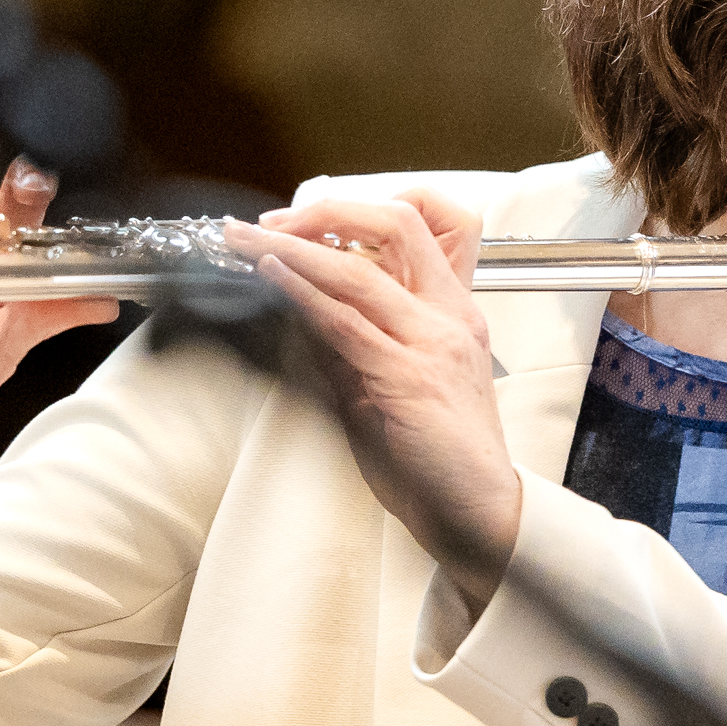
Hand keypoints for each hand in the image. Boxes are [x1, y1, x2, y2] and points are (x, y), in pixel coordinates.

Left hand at [227, 193, 519, 604]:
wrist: (480, 512)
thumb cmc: (443, 458)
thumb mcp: (400, 384)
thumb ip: (360, 343)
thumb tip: (305, 311)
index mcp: (454, 313)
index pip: (416, 228)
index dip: (354, 213)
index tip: (303, 221)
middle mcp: (449, 317)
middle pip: (394, 226)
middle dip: (322, 213)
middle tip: (266, 222)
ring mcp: (431, 343)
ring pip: (358, 271)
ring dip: (292, 248)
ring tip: (246, 239)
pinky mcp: (407, 377)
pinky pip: (345, 322)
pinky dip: (301, 293)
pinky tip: (271, 278)